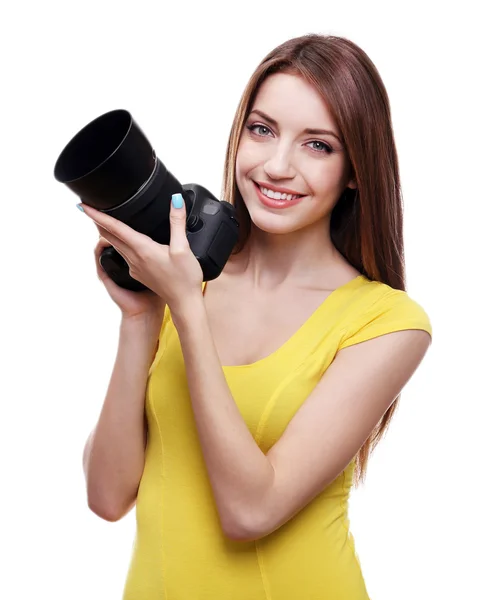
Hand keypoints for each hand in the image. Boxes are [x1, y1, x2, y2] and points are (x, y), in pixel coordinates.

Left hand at [79, 193, 203, 314]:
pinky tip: (125, 242)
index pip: (114, 228)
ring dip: (107, 232)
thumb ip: (177, 222)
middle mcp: (135, 258)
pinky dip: (119, 243)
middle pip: (109, 236)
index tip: (83, 206)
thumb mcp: (183, 248)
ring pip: (116, 245)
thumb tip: (176, 200)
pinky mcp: (140, 274)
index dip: (98, 215)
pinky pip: (124, 255)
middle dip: (98, 221)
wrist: (184, 304)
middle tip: (89, 208)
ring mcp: (136, 267)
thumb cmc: (184, 279)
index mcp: (142, 250)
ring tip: (103, 221)